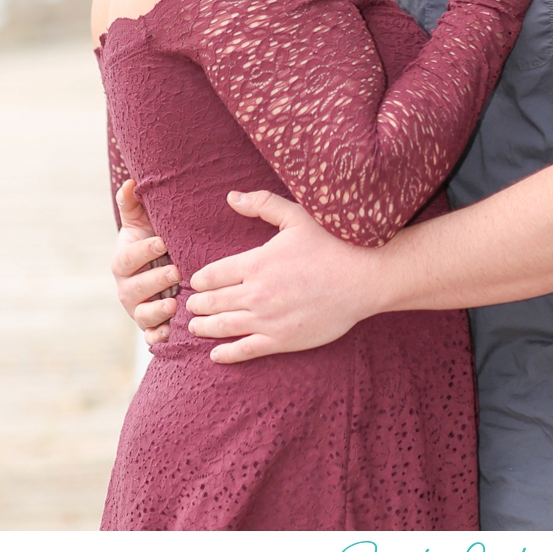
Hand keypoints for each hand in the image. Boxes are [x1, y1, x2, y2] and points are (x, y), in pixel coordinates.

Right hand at [112, 178, 179, 344]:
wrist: (159, 262)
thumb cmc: (153, 236)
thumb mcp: (142, 220)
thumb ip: (132, 203)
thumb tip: (130, 183)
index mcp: (123, 262)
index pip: (126, 259)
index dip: (142, 252)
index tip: (161, 242)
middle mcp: (127, 288)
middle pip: (134, 289)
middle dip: (154, 281)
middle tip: (175, 272)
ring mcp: (137, 308)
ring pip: (141, 315)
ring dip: (157, 312)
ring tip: (174, 305)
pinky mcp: (150, 324)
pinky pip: (150, 335)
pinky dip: (158, 337)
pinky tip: (170, 335)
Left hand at [187, 189, 375, 362]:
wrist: (364, 277)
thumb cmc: (333, 242)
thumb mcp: (296, 216)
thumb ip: (262, 204)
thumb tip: (232, 197)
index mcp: (256, 262)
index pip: (214, 274)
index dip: (201, 279)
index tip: (195, 282)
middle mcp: (256, 293)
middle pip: (214, 301)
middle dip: (198, 304)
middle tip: (188, 306)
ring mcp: (268, 319)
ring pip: (224, 327)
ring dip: (205, 327)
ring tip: (195, 326)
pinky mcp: (282, 340)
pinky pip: (246, 349)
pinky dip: (227, 354)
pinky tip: (216, 354)